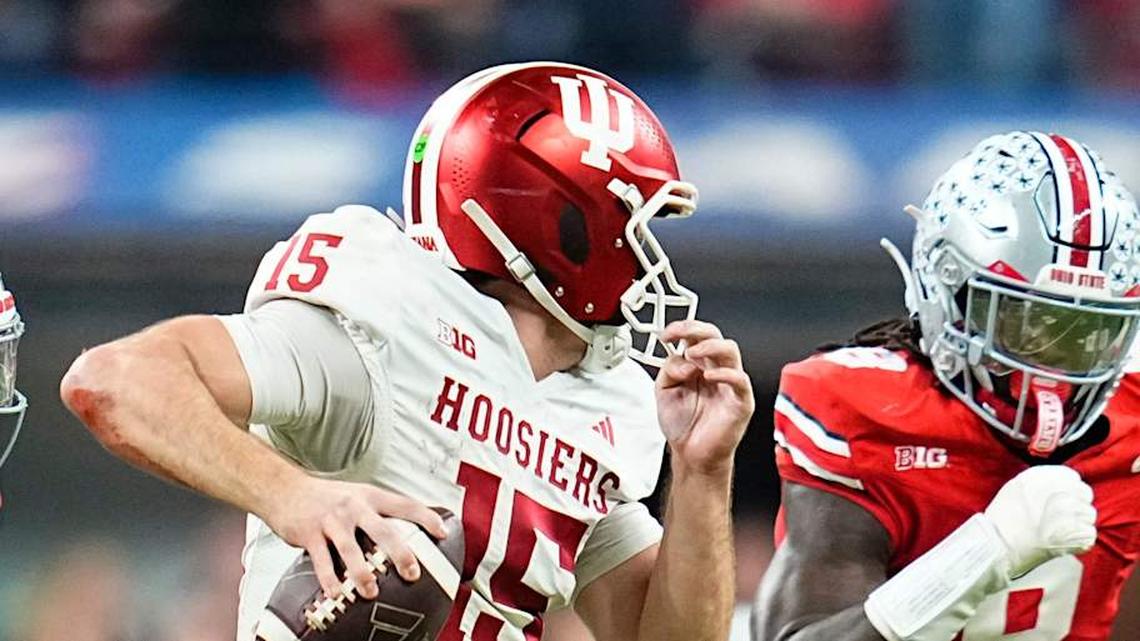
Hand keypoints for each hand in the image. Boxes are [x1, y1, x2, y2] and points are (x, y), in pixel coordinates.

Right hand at [263, 476, 446, 598]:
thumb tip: (406, 531)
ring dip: (363, 574)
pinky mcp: (310, 534)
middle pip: (383, 530)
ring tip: (371, 591)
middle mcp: (354, 507)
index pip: (405, 504)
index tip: (442, 532)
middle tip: (412, 573)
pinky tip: (337, 593)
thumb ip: (378, 512)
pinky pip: (322, 561)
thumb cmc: (326, 497)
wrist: (285, 489)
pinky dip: (330, 580)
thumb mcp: (357, 495)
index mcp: (370, 497)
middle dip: (400, 553)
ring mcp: (332, 521)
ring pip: (351, 550)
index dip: (426, 517)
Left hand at [655, 320, 753, 475]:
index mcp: (698, 365)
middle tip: (679, 335)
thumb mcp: (664, 391)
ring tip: (692, 354)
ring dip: (710, 346)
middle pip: (715, 336)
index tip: (667, 333)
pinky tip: (708, 376)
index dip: (683, 328)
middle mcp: (715, 370)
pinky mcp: (740, 401)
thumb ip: (669, 370)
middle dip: (696, 329)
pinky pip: (740, 380)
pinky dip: (725, 374)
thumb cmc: (683, 424)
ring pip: (730, 350)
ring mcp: (729, 384)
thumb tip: (682, 359)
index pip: (697, 336)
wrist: (691, 454)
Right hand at [983, 465, 1096, 577]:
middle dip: (1076, 505)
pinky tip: (1062, 543)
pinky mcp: (1078, 534)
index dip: (1068, 490)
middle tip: (1059, 519)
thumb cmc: (1003, 518)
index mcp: (1046, 477)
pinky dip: (1079, 541)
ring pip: (1089, 515)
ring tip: (1058, 531)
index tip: (1060, 501)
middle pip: (1085, 495)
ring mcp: (1072, 513)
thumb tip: (1062, 483)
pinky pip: (1089, 534)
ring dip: (1078, 523)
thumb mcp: (1017, 486)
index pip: (1073, 478)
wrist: (999, 545)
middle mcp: (1061, 491)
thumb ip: (1042, 480)